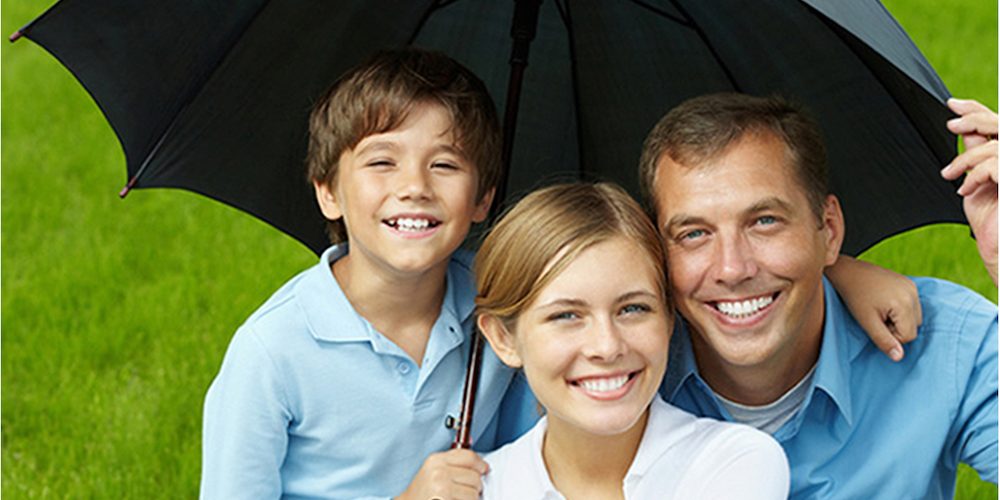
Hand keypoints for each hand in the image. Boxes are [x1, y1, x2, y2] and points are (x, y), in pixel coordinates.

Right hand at [395, 449, 487, 499]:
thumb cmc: (422, 491)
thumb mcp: (433, 469)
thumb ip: (452, 458)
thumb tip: (471, 439)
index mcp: (436, 460)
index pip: (469, 456)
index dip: (480, 464)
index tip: (484, 469)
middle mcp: (439, 472)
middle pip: (475, 476)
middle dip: (475, 485)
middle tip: (466, 490)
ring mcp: (442, 487)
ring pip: (474, 492)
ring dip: (471, 498)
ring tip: (458, 497)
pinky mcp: (444, 499)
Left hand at [826, 255, 921, 361]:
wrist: (847, 271)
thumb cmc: (854, 296)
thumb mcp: (867, 322)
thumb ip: (884, 341)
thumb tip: (899, 357)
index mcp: (905, 303)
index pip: (909, 336)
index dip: (890, 335)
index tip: (875, 323)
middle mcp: (913, 293)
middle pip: (914, 327)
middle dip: (896, 327)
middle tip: (876, 316)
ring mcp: (912, 286)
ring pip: (914, 318)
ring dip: (899, 319)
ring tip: (879, 309)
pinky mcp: (909, 283)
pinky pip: (912, 305)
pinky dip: (900, 309)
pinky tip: (884, 302)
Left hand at [942, 98, 997, 285]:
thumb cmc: (992, 222)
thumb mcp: (979, 181)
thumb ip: (978, 155)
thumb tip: (965, 129)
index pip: (999, 124)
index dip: (978, 110)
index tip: (952, 105)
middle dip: (975, 119)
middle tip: (950, 124)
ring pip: (994, 147)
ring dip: (966, 158)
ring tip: (950, 174)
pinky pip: (995, 165)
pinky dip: (975, 174)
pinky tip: (965, 189)